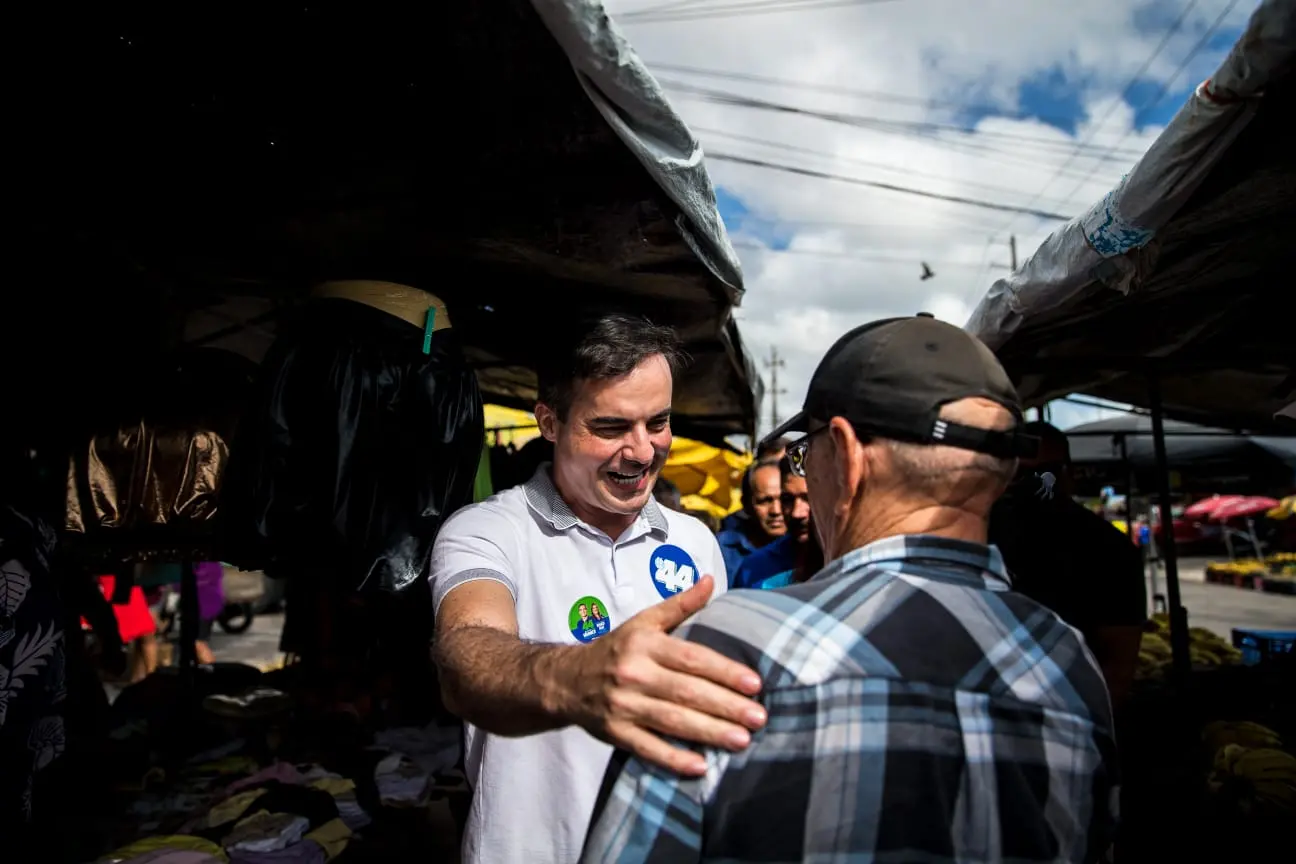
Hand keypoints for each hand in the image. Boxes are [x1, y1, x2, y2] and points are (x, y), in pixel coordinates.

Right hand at [563, 574, 764, 775]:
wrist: (566, 680)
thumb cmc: (616, 649)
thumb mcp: (644, 622)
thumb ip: (679, 605)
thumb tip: (710, 581)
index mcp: (644, 645)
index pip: (691, 658)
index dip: (724, 671)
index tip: (754, 684)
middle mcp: (634, 674)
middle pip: (686, 692)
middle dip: (725, 706)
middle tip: (759, 717)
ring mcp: (623, 706)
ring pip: (672, 721)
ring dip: (709, 732)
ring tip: (742, 740)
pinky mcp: (615, 733)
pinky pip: (647, 748)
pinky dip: (673, 759)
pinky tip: (700, 766)